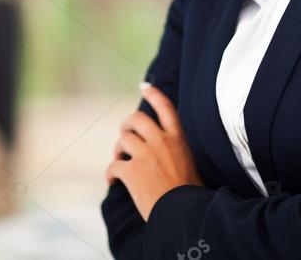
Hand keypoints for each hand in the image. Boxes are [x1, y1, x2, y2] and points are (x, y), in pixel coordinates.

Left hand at [105, 82, 203, 220]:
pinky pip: (113, 166)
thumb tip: (160, 152)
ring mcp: (145, 155)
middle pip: (136, 119)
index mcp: (178, 140)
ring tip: (120, 162)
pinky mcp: (131, 171)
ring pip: (123, 140)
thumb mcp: (189, 164)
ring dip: (118, 151)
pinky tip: (113, 182)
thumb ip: (175, 152)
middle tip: (123, 135)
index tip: (144, 85)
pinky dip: (110, 174)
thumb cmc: (190, 196)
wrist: (184, 214)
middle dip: (126, 125)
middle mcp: (161, 142)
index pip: (166, 108)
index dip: (154, 94)